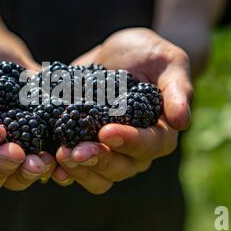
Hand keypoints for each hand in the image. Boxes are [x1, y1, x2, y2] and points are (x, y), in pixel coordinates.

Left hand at [52, 28, 192, 193]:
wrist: (119, 54)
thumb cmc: (150, 55)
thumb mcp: (169, 63)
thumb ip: (177, 90)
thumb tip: (182, 121)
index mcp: (160, 133)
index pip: (149, 146)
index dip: (129, 142)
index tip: (107, 131)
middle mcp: (135, 150)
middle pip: (121, 168)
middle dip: (97, 159)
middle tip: (74, 150)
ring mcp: (110, 151)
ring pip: (98, 176)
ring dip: (78, 170)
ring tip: (60, 155)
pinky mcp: (85, 145)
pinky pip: (77, 170)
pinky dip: (62, 170)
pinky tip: (48, 162)